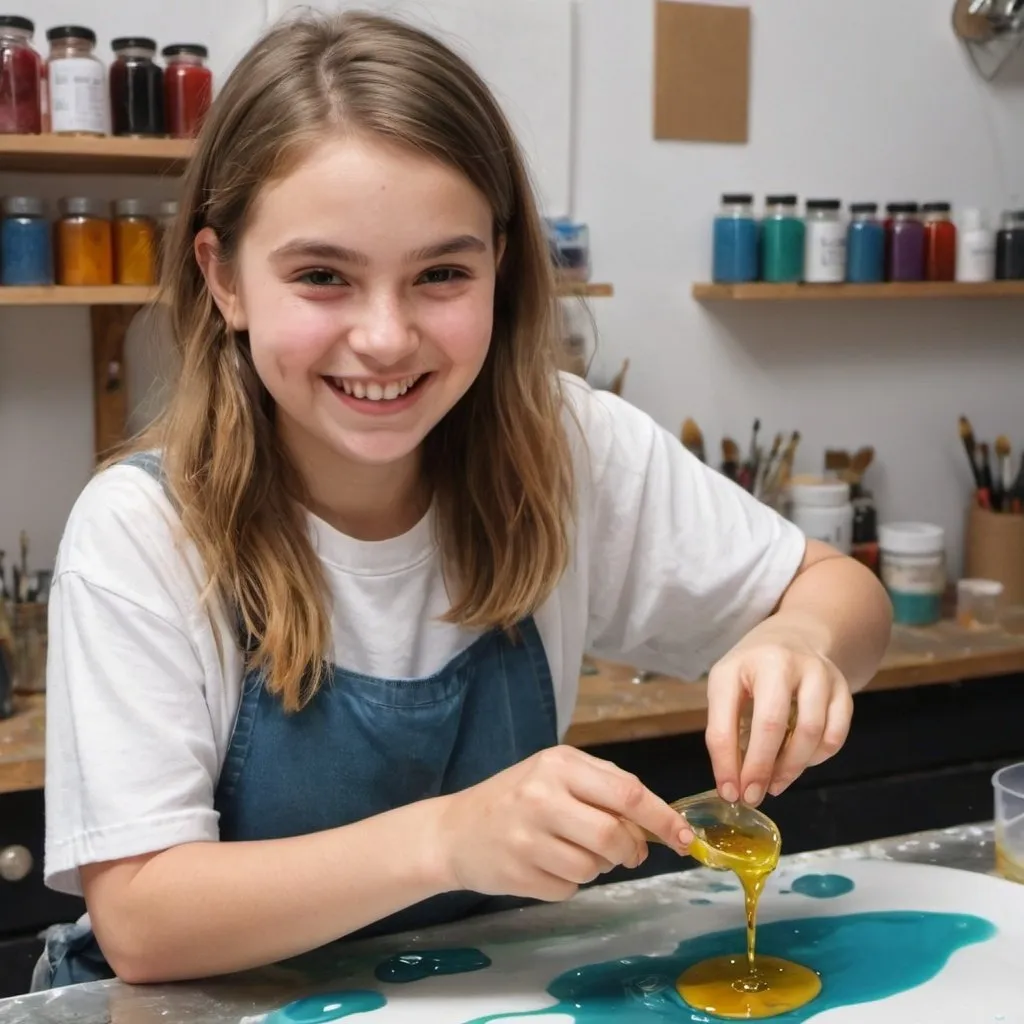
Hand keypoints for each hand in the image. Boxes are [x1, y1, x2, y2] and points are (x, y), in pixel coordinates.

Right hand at [434, 746, 692, 902]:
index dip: (662, 818)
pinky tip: (547, 864)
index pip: (627, 792)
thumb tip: (657, 823)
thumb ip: (605, 788)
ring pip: (594, 867)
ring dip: (598, 867)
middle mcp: (542, 797)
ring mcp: (527, 838)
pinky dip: (570, 882)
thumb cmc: (516, 797)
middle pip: (613, 835)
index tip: (685, 838)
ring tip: (573, 850)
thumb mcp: (556, 774)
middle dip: (631, 850)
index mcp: (559, 764)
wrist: (455, 830)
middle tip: (628, 852)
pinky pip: (569, 889)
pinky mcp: (519, 874)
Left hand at [705, 624, 853, 806]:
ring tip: (774, 783)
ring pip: (811, 732)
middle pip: (772, 724)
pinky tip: (800, 761)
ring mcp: (818, 673)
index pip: (726, 720)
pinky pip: (835, 735)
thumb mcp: (726, 687)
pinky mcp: (843, 689)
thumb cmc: (753, 669)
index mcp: (741, 664)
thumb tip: (732, 785)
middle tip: (753, 796)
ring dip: (791, 768)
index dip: (726, 762)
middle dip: (761, 768)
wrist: (796, 636)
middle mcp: (782, 663)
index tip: (729, 793)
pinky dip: (817, 757)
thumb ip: (725, 731)